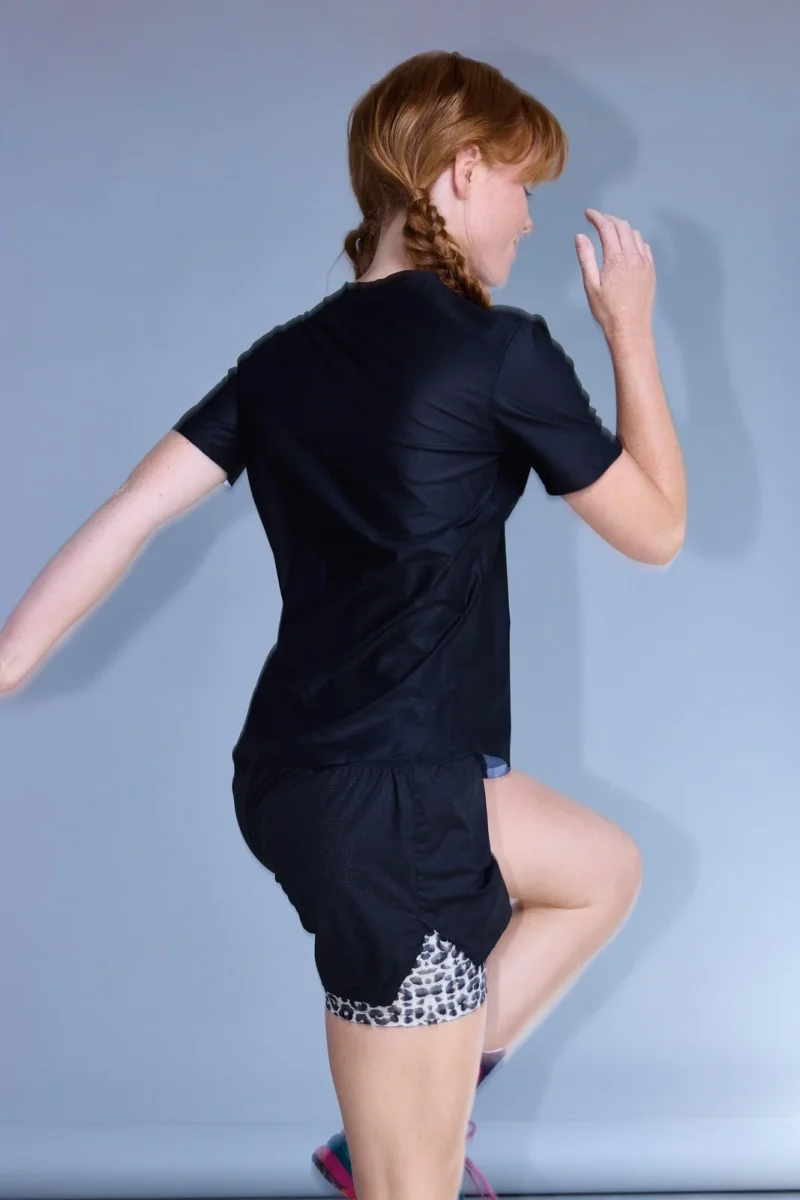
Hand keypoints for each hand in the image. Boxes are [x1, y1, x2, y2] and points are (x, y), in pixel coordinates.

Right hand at [575, 210, 655, 338]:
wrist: (631, 328)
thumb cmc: (607, 310)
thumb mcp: (591, 285)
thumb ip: (586, 258)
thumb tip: (581, 236)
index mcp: (616, 258)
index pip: (607, 228)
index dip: (596, 217)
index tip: (588, 213)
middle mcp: (633, 255)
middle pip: (622, 227)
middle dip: (609, 219)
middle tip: (598, 220)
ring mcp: (645, 262)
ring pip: (635, 235)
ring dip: (623, 228)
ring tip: (612, 231)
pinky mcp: (651, 270)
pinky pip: (645, 247)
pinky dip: (635, 240)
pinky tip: (628, 245)